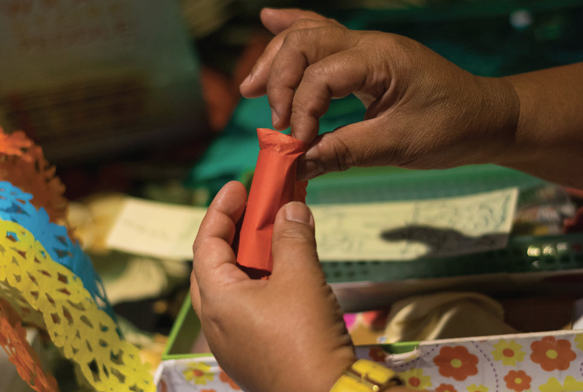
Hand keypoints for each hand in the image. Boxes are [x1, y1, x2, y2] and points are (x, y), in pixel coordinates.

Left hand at [190, 181, 355, 391]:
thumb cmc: (306, 336)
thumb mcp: (301, 277)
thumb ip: (292, 236)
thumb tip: (291, 208)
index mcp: (217, 299)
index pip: (206, 243)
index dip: (221, 210)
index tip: (239, 187)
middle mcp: (215, 321)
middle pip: (211, 264)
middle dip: (230, 233)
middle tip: (252, 211)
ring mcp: (230, 341)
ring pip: (228, 287)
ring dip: (246, 258)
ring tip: (270, 238)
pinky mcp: (249, 353)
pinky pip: (244, 307)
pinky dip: (257, 282)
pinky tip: (280, 276)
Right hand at [240, 8, 519, 180]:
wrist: (485, 116)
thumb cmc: (452, 127)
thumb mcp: (399, 145)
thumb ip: (345, 151)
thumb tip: (298, 163)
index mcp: (380, 60)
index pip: (321, 76)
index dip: (301, 111)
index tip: (297, 146)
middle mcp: (368, 44)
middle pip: (304, 42)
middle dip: (278, 78)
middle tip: (269, 117)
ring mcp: (366, 47)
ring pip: (308, 36)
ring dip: (276, 60)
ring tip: (251, 86)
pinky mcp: (365, 58)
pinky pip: (323, 34)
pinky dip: (294, 28)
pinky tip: (270, 19)